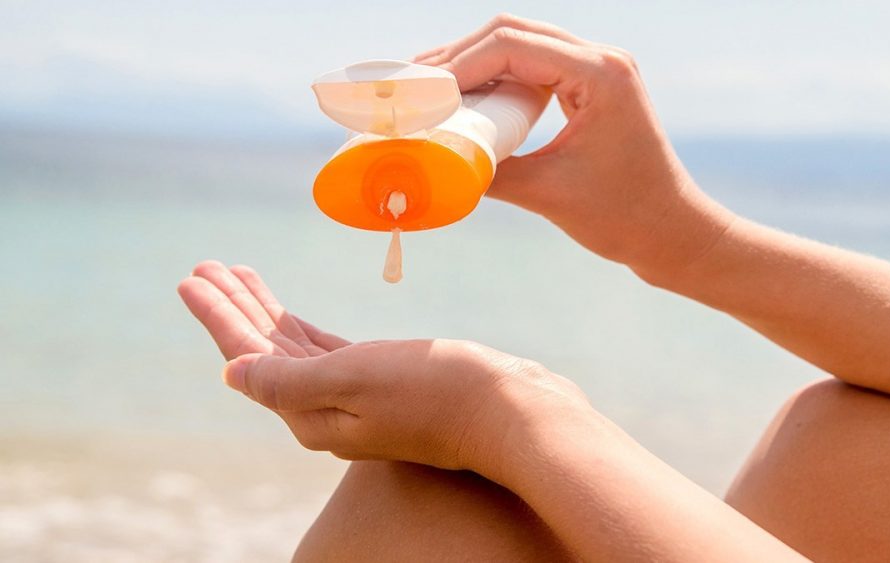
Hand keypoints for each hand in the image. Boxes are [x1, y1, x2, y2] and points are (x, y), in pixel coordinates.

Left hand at [177, 260, 589, 480]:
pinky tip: (287, 314)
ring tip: (237, 274)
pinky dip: (300, 328)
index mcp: (311, 413)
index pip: (248, 358)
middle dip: (234, 307)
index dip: (218, 315)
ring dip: (264, 310)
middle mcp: (325, 412)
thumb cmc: (436, 391)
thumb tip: (233, 373)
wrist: (509, 411)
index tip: (191, 278)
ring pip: (293, 348)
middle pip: (264, 351)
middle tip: (205, 266)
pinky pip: (324, 352)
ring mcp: (354, 399)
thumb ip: (290, 378)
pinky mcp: (381, 385)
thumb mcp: (355, 380)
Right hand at [414, 14, 733, 278]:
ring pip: (522, 44)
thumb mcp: (547, 195)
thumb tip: (435, 160)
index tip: (421, 94)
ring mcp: (600, 70)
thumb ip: (489, 172)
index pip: (511, 45)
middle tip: (415, 85)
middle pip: (512, 32)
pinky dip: (498, 77)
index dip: (458, 65)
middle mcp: (602, 60)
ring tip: (431, 89)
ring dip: (476, 63)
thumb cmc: (624, 218)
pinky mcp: (594, 88)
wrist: (673, 234)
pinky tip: (469, 99)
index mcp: (600, 74)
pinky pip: (536, 67)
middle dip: (458, 56)